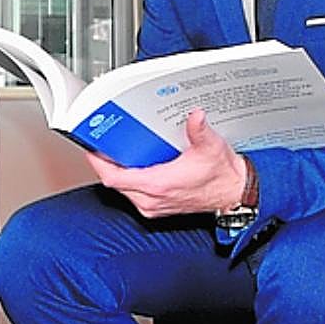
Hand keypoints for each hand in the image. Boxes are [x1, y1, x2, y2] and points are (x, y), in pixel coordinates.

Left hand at [85, 108, 245, 217]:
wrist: (232, 193)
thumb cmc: (221, 175)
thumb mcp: (210, 147)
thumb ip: (199, 130)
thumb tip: (195, 116)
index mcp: (159, 185)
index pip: (115, 178)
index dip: (98, 163)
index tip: (91, 148)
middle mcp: (152, 199)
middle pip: (115, 183)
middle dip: (106, 163)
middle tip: (102, 144)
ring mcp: (153, 206)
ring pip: (123, 189)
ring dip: (117, 172)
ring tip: (115, 152)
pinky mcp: (157, 207)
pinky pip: (132, 194)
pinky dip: (128, 179)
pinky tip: (133, 164)